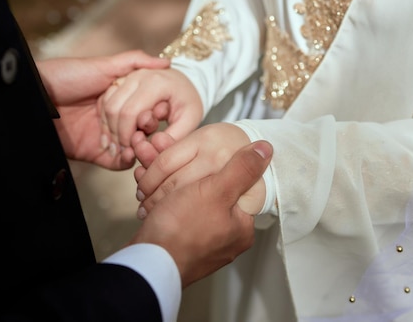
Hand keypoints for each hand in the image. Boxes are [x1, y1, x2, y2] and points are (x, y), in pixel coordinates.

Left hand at [36, 50, 169, 168]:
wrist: (33, 96)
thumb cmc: (64, 76)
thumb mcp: (102, 66)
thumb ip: (133, 63)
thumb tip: (165, 63)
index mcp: (116, 97)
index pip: (144, 109)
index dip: (155, 111)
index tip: (162, 111)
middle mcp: (112, 118)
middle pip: (139, 130)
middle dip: (148, 131)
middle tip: (150, 129)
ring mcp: (104, 136)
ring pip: (131, 147)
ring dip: (139, 147)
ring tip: (140, 142)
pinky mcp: (93, 153)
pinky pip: (116, 162)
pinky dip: (126, 160)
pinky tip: (129, 152)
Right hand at [99, 68, 202, 149]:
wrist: (185, 82)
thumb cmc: (188, 101)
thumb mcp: (190, 120)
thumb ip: (174, 136)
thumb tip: (154, 147)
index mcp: (156, 82)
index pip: (130, 112)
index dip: (128, 136)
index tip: (134, 149)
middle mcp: (138, 75)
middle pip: (114, 109)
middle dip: (117, 134)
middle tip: (126, 148)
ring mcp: (127, 75)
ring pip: (107, 104)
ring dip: (110, 127)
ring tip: (123, 141)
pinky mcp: (120, 79)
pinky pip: (105, 100)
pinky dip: (107, 118)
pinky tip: (117, 131)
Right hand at [129, 140, 272, 287]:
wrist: (146, 264)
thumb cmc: (181, 231)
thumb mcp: (216, 192)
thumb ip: (241, 170)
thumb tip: (266, 149)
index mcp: (241, 227)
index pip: (235, 185)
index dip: (213, 164)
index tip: (195, 154)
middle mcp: (225, 238)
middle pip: (208, 191)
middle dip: (184, 173)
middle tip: (169, 157)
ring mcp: (200, 242)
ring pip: (186, 200)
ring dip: (167, 183)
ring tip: (151, 171)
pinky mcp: (178, 243)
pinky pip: (172, 213)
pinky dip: (159, 199)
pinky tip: (147, 190)